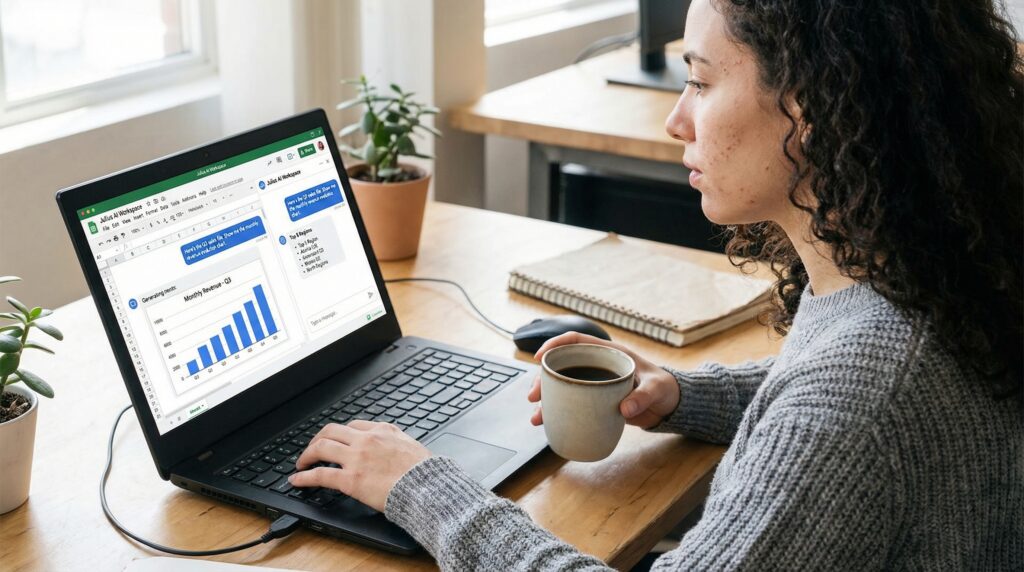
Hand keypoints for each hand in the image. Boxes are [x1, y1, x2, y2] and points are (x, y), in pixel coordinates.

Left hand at [288, 421, 431, 512]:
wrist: (428, 487)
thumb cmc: (425, 473)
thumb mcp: (412, 447)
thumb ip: (396, 443)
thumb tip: (392, 449)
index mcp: (383, 431)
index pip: (353, 426)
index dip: (339, 433)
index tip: (334, 440)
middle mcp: (367, 440)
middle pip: (331, 431)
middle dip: (317, 439)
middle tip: (312, 449)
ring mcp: (357, 458)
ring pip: (321, 448)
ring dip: (306, 455)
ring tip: (301, 463)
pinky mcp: (350, 479)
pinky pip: (320, 475)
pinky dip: (304, 477)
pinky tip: (297, 480)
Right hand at [527, 332, 680, 429]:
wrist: (670, 405)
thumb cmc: (665, 388)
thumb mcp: (656, 389)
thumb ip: (642, 396)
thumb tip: (624, 409)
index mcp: (609, 352)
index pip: (576, 341)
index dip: (555, 345)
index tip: (540, 357)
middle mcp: (598, 366)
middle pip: (562, 367)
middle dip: (543, 380)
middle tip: (534, 396)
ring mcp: (595, 384)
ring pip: (563, 387)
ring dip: (547, 400)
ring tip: (536, 417)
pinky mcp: (596, 401)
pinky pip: (572, 404)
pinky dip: (558, 413)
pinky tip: (548, 424)